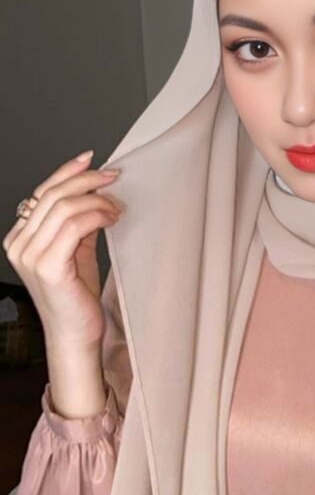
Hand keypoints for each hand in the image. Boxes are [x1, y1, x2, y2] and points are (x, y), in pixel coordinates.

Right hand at [2, 151, 123, 349]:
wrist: (76, 334)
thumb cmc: (76, 295)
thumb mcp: (76, 249)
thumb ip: (78, 221)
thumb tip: (95, 190)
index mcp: (20, 238)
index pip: (41, 193)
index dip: (67, 172)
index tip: (91, 159)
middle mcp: (18, 245)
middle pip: (52, 196)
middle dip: (87, 181)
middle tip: (114, 178)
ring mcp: (29, 256)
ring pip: (64, 208)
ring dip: (96, 201)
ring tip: (116, 209)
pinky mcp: (47, 266)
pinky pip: (74, 226)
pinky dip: (97, 216)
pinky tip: (111, 220)